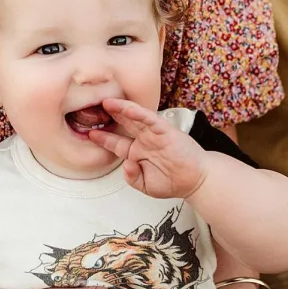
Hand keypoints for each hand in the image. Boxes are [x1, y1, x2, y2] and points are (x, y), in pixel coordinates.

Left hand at [87, 98, 208, 198]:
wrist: (196, 180)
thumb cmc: (174, 182)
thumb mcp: (146, 186)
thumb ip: (132, 177)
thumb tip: (126, 164)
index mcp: (138, 153)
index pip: (117, 143)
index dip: (104, 138)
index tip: (90, 134)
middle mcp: (144, 140)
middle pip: (123, 125)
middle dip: (110, 116)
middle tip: (94, 107)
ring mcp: (154, 134)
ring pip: (134, 118)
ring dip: (121, 109)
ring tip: (107, 102)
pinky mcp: (165, 130)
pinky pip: (149, 119)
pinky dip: (139, 113)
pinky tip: (127, 108)